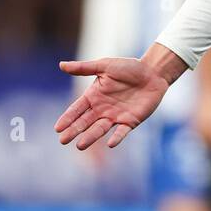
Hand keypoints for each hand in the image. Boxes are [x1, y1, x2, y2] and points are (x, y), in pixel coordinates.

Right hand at [55, 56, 170, 150]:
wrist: (152, 72)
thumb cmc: (128, 67)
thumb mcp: (105, 65)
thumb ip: (84, 68)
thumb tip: (61, 65)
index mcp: (94, 96)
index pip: (77, 109)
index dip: (67, 118)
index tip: (58, 128)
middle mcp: (102, 109)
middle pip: (85, 122)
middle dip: (74, 131)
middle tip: (63, 141)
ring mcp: (115, 116)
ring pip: (99, 129)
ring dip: (90, 137)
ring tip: (79, 146)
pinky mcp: (130, 121)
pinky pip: (122, 132)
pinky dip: (116, 138)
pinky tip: (110, 144)